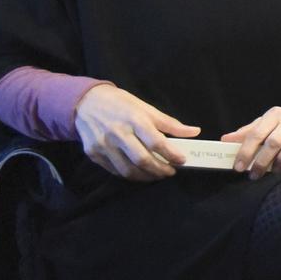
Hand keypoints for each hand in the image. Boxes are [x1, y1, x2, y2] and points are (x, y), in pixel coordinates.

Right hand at [73, 83, 199, 181]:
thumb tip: (194, 131)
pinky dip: (130, 175)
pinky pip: (115, 171)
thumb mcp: (146, 108)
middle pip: (142, 159)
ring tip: (157, 175)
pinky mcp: (93, 154)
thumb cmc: (120, 104)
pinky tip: (139, 173)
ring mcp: (103, 145)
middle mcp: (118, 133)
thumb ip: (169, 123)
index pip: (156, 142)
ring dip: (146, 176)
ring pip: (128, 170)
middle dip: (160, 170)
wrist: (85, 103)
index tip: (182, 160)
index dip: (171, 154)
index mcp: (134, 119)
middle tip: (170, 172)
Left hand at [222, 95, 280, 176]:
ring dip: (280, 162)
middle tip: (254, 175)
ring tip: (274, 171)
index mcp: (274, 116)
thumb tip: (225, 140)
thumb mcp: (269, 120)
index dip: (245, 151)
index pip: (256, 134)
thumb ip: (248, 131)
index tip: (238, 167)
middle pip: (272, 143)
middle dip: (261, 161)